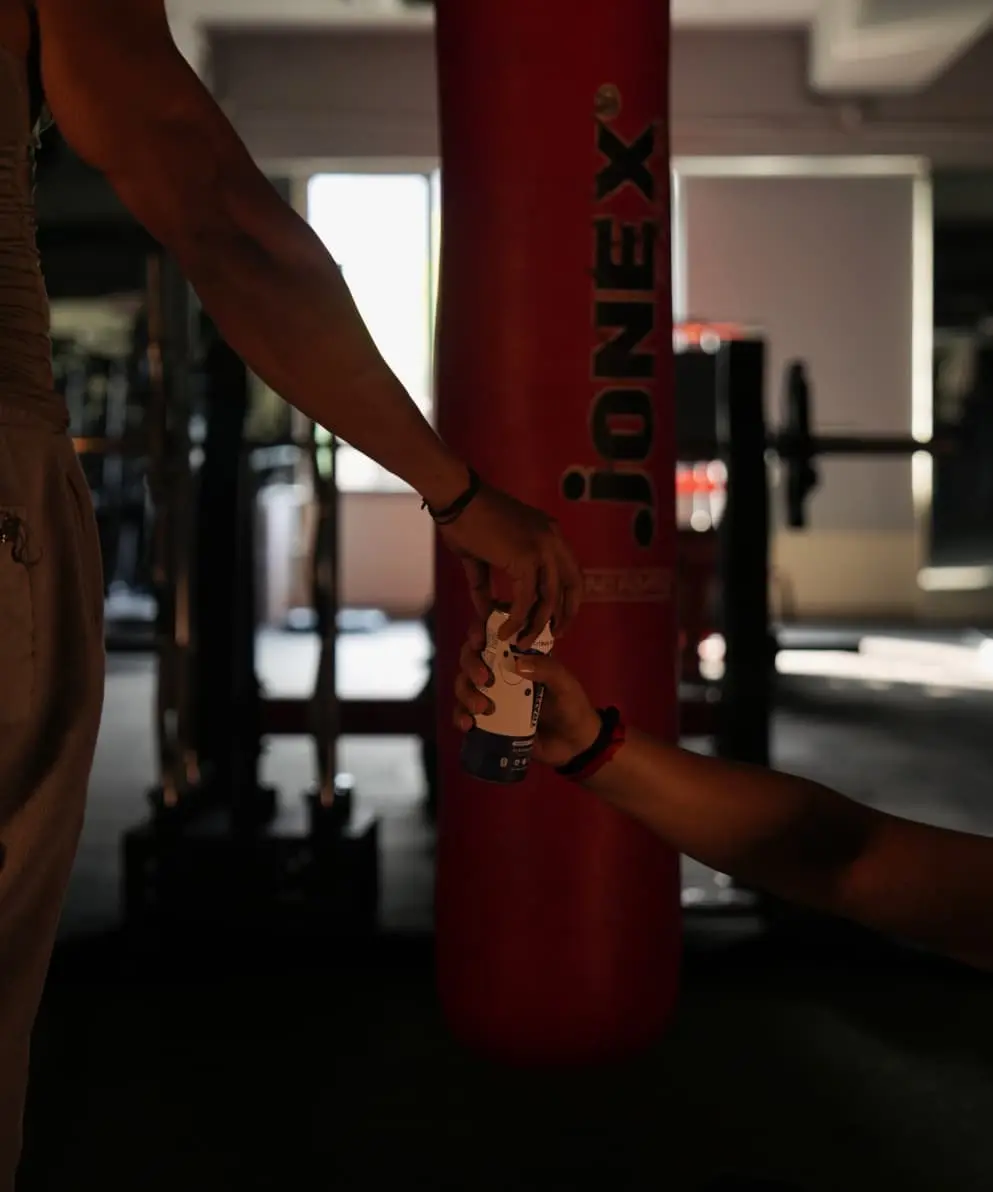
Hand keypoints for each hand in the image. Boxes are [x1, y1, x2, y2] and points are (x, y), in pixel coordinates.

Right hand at [437, 481, 582, 648]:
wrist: (456, 497)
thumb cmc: (464, 520)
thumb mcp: (482, 556)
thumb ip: (487, 584)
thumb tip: (485, 612)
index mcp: (549, 533)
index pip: (570, 571)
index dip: (568, 598)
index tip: (558, 619)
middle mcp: (553, 539)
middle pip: (571, 586)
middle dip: (564, 615)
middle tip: (553, 637)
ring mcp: (542, 548)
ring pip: (549, 599)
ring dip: (536, 626)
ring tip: (522, 642)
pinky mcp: (526, 558)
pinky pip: (527, 599)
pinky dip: (517, 620)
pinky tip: (505, 630)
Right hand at [453, 621, 600, 767]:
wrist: (573, 745)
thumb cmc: (571, 707)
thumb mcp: (565, 685)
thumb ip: (548, 670)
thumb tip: (518, 664)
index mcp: (519, 656)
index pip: (493, 635)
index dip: (479, 630)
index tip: (478, 640)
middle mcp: (500, 672)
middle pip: (471, 657)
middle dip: (471, 665)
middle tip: (484, 679)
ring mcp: (491, 695)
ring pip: (464, 684)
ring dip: (466, 692)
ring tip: (481, 708)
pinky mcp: (486, 719)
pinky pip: (464, 713)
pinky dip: (460, 716)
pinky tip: (467, 724)